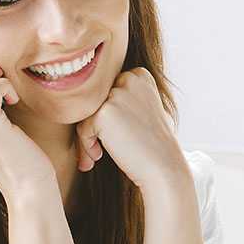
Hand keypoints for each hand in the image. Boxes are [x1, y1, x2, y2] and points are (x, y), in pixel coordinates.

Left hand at [74, 68, 187, 191]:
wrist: (164, 168)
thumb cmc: (151, 145)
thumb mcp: (140, 111)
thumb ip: (118, 99)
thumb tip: (79, 102)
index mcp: (140, 75)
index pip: (106, 89)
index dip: (103, 113)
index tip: (110, 134)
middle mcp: (129, 79)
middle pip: (93, 99)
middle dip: (91, 126)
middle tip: (95, 149)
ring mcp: (117, 94)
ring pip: (84, 114)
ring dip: (85, 138)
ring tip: (93, 157)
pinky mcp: (105, 112)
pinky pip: (82, 127)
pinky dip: (85, 145)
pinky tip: (98, 156)